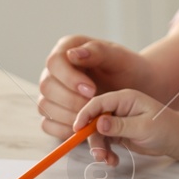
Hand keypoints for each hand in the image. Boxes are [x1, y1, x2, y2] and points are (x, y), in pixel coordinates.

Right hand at [38, 35, 152, 140]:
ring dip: (68, 116)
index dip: (69, 79)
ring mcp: (52, 92)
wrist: (134, 85)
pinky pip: (47, 124)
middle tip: (94, 107)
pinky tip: (84, 129)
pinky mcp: (55, 111)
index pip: (54, 63)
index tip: (92, 91)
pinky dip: (63, 130)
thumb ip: (97, 51)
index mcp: (66, 48)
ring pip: (44, 106)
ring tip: (93, 118)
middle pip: (47, 86)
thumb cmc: (126, 67)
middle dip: (71, 100)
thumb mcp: (117, 56)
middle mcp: (55, 70)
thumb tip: (72, 54)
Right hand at [73, 89, 178, 167]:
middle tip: (98, 155)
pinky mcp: (118, 133)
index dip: (85, 115)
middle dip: (93, 139)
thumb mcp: (143, 127)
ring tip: (107, 160)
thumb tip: (98, 123)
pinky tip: (113, 161)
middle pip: (94, 120)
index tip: (77, 129)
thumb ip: (120, 126)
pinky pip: (104, 142)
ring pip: (97, 134)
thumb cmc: (166, 128)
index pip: (98, 103)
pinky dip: (106, 152)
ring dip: (99, 148)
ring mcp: (117, 121)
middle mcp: (118, 108)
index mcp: (124, 98)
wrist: (177, 139)